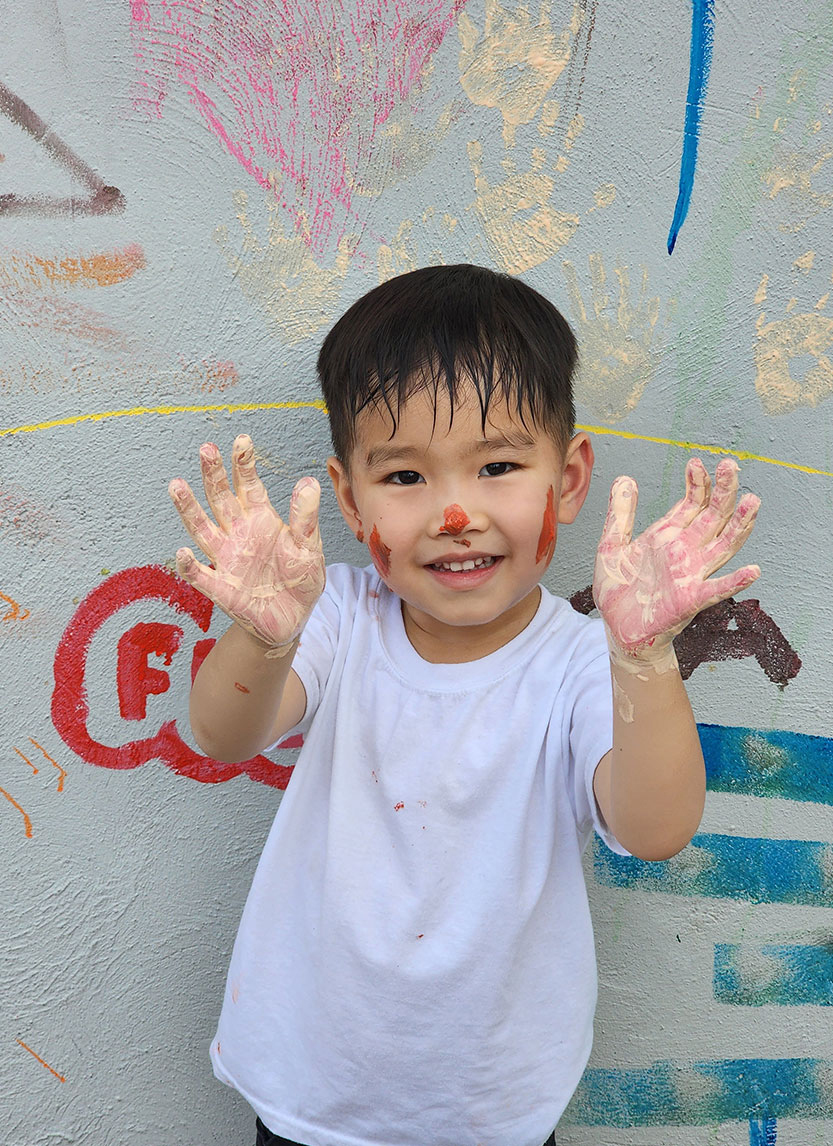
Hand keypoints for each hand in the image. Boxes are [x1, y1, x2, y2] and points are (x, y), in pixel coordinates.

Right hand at [169, 435, 324, 651]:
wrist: (292, 620)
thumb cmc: (299, 579)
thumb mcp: (310, 548)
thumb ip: (306, 518)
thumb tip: (308, 483)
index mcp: (261, 519)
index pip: (248, 486)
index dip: (243, 464)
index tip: (241, 440)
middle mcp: (238, 533)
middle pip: (220, 499)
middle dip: (213, 475)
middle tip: (206, 449)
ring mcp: (227, 559)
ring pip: (202, 529)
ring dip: (189, 509)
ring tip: (177, 486)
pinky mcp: (221, 588)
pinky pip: (201, 575)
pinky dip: (190, 567)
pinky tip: (183, 554)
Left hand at [593, 457, 759, 665]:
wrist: (617, 628)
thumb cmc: (618, 590)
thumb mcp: (611, 546)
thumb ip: (620, 515)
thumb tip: (625, 478)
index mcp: (668, 535)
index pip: (692, 503)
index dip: (697, 483)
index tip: (696, 463)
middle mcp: (685, 551)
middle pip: (713, 516)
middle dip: (723, 491)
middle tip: (730, 466)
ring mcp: (691, 574)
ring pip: (724, 545)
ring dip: (739, 525)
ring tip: (752, 501)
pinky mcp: (690, 600)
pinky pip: (717, 590)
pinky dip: (734, 581)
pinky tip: (751, 571)